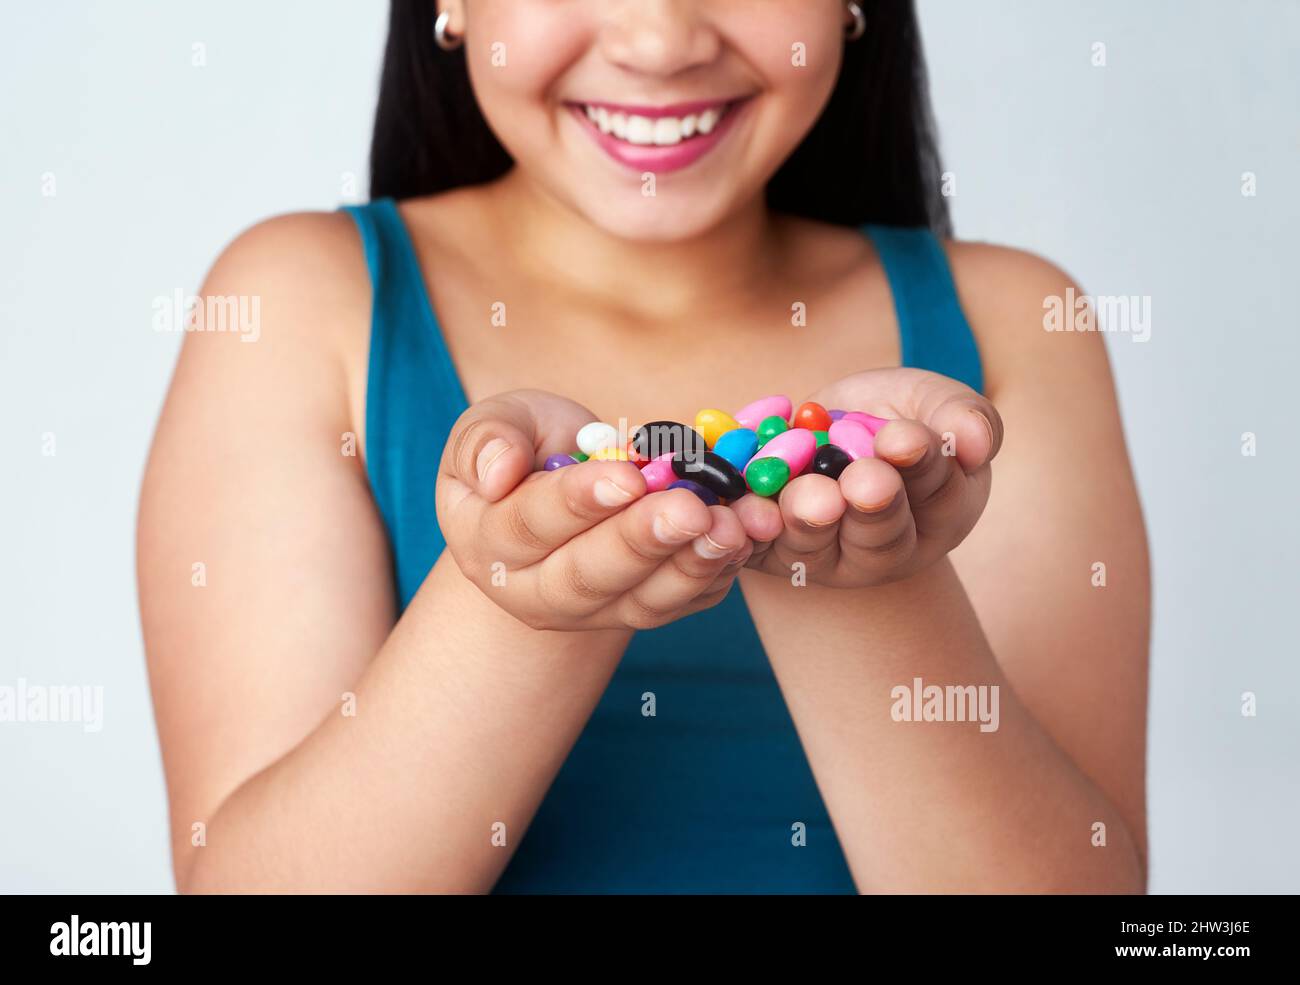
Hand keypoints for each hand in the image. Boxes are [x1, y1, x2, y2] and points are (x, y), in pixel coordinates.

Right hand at [436, 390, 753, 630]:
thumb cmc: (526, 449)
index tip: (627, 476)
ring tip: (731, 528)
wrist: (559, 496)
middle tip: (689, 509)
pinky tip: (745, 541)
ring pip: (641, 601)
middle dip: (643, 541)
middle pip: (588, 575)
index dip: (579, 501)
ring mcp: (592, 612)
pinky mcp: (641, 613)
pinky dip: (716, 575)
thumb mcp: (494, 425)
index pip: (530, 525)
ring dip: (691, 564)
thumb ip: (487, 440)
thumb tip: (498, 472)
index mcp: (487, 542)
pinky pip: (681, 605)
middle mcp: (535, 591)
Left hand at [731, 368, 1002, 587]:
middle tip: (860, 482)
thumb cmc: (890, 414)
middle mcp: (884, 549)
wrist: (819, 428)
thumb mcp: (930, 401)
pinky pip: (755, 547)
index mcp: (938, 514)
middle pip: (879, 536)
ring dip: (808, 519)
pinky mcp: (768, 553)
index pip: (937, 491)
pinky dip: (748, 527)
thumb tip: (975, 440)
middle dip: (869, 507)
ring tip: (807, 494)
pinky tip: (745, 508)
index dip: (921, 464)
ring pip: (817, 546)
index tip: (904, 437)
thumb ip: (961, 415)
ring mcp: (824, 557)